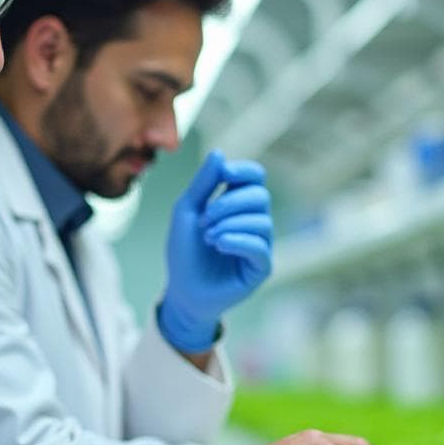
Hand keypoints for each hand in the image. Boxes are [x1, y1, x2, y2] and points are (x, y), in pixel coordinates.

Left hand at [156, 150, 272, 353]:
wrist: (182, 291)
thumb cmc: (184, 251)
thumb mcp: (187, 212)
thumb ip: (203, 184)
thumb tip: (219, 153)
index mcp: (237, 204)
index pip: (255, 177)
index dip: (244, 171)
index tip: (224, 174)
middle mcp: (253, 222)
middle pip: (259, 196)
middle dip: (229, 203)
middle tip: (204, 220)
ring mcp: (260, 244)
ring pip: (262, 221)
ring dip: (229, 224)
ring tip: (208, 237)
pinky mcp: (261, 267)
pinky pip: (260, 246)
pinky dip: (238, 240)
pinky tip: (219, 244)